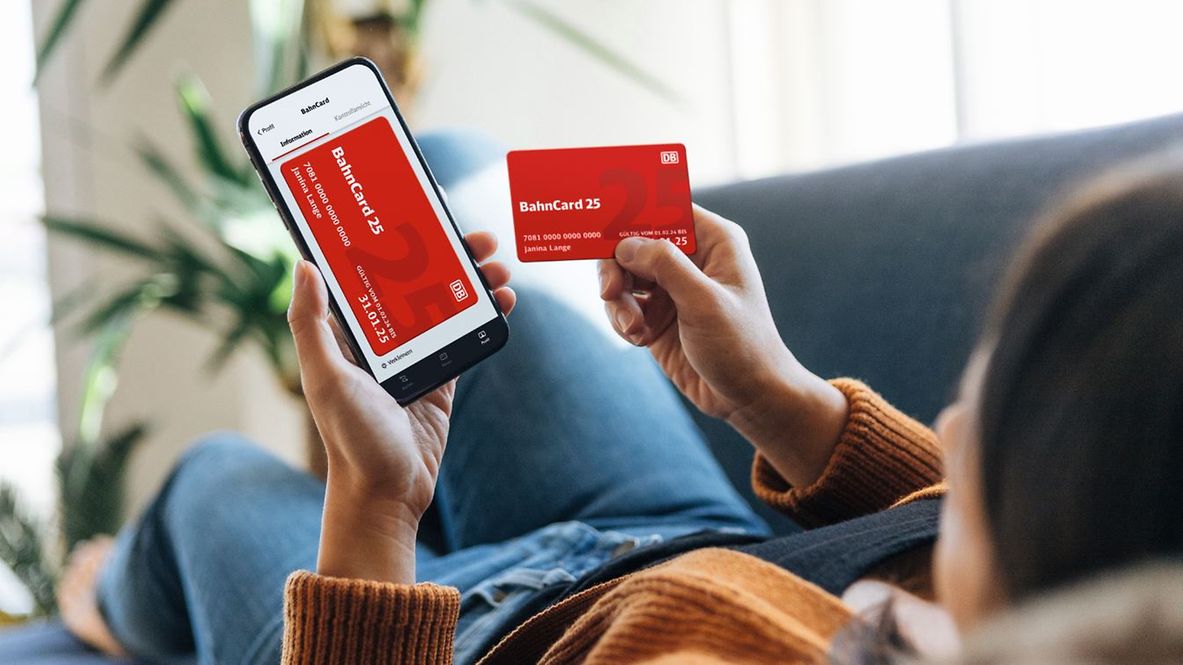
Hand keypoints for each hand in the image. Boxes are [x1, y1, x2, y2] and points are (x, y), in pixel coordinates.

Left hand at [288, 231, 514, 582]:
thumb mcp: (325, 378)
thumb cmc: (350, 439)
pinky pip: (466, 335)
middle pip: (417, 279)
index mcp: (348, 332)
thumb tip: (303, 263)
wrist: (387, 493)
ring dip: (473, 279)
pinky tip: (504, 299)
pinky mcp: (442, 376)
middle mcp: (381, 337)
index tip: (414, 208)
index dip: (390, 236)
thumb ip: (312, 324)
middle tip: (473, 234)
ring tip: (497, 262)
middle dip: (446, 252)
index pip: (368, 270)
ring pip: (447, 301)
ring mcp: (414, 355)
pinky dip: (486, 315)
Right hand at [599, 206, 845, 486]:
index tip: (600, 227)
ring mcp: (671, 287)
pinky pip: (622, 305)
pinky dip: (621, 321)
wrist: (749, 397)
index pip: (662, 209)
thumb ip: (666, 266)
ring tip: (633, 329)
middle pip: (632, 242)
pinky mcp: (656, 316)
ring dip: (617, 301)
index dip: (630, 214)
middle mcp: (690, 258)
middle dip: (615, 267)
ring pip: (621, 275)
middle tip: (610, 292)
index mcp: (713, 240)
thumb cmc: (741, 345)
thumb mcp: (704, 302)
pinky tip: (638, 339)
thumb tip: (625, 243)